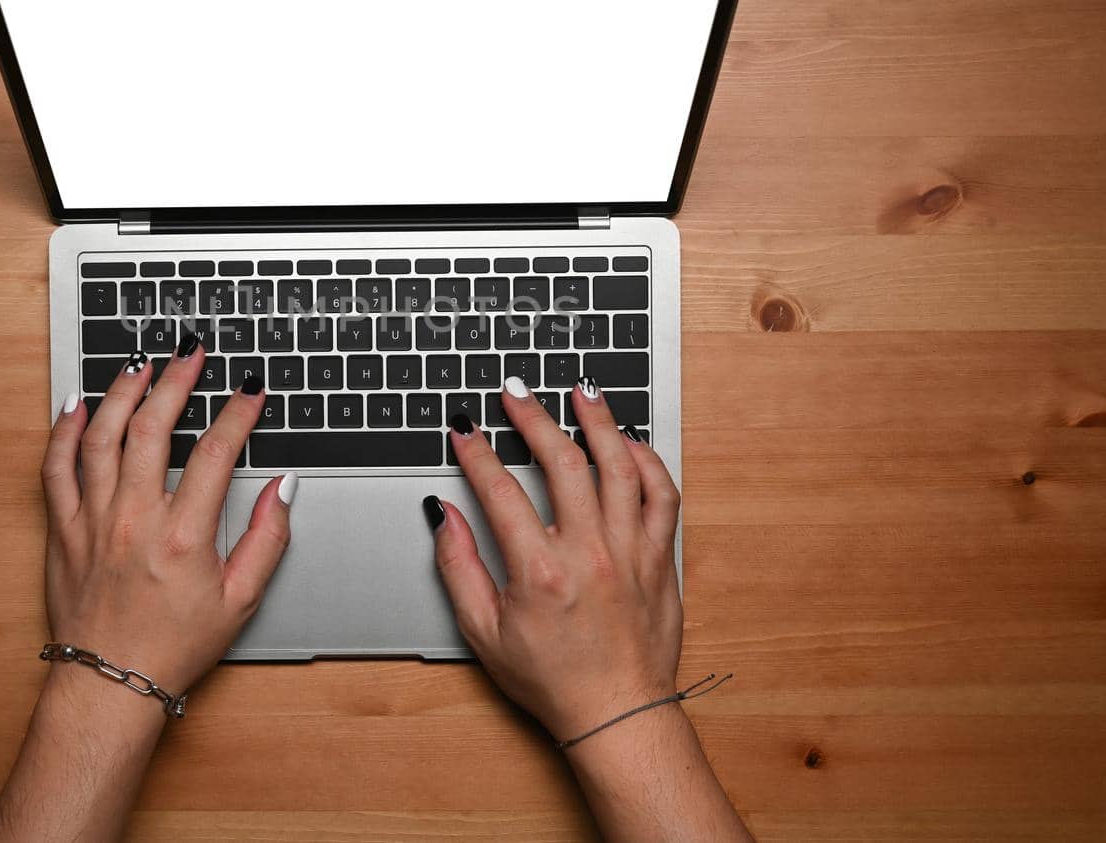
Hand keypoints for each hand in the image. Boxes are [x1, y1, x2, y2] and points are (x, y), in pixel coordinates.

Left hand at [41, 339, 296, 697]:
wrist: (110, 683)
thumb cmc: (173, 646)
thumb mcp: (241, 599)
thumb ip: (267, 538)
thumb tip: (283, 487)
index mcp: (183, 536)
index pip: (217, 452)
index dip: (238, 413)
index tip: (249, 391)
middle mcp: (134, 519)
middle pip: (154, 427)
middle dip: (176, 380)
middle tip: (191, 355)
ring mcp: (92, 520)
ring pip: (102, 436)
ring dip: (122, 393)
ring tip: (141, 366)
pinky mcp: (61, 529)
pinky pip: (55, 467)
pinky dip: (64, 431)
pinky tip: (78, 405)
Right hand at [430, 376, 681, 740]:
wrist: (617, 712)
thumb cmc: (552, 679)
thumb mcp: (483, 631)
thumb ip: (458, 566)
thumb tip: (443, 515)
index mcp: (540, 572)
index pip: (500, 490)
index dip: (476, 453)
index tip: (466, 430)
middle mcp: (590, 554)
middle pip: (562, 462)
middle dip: (533, 417)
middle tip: (515, 392)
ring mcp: (631, 552)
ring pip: (619, 467)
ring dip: (599, 422)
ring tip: (582, 392)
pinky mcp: (661, 558)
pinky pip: (662, 495)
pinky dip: (647, 462)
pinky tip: (628, 443)